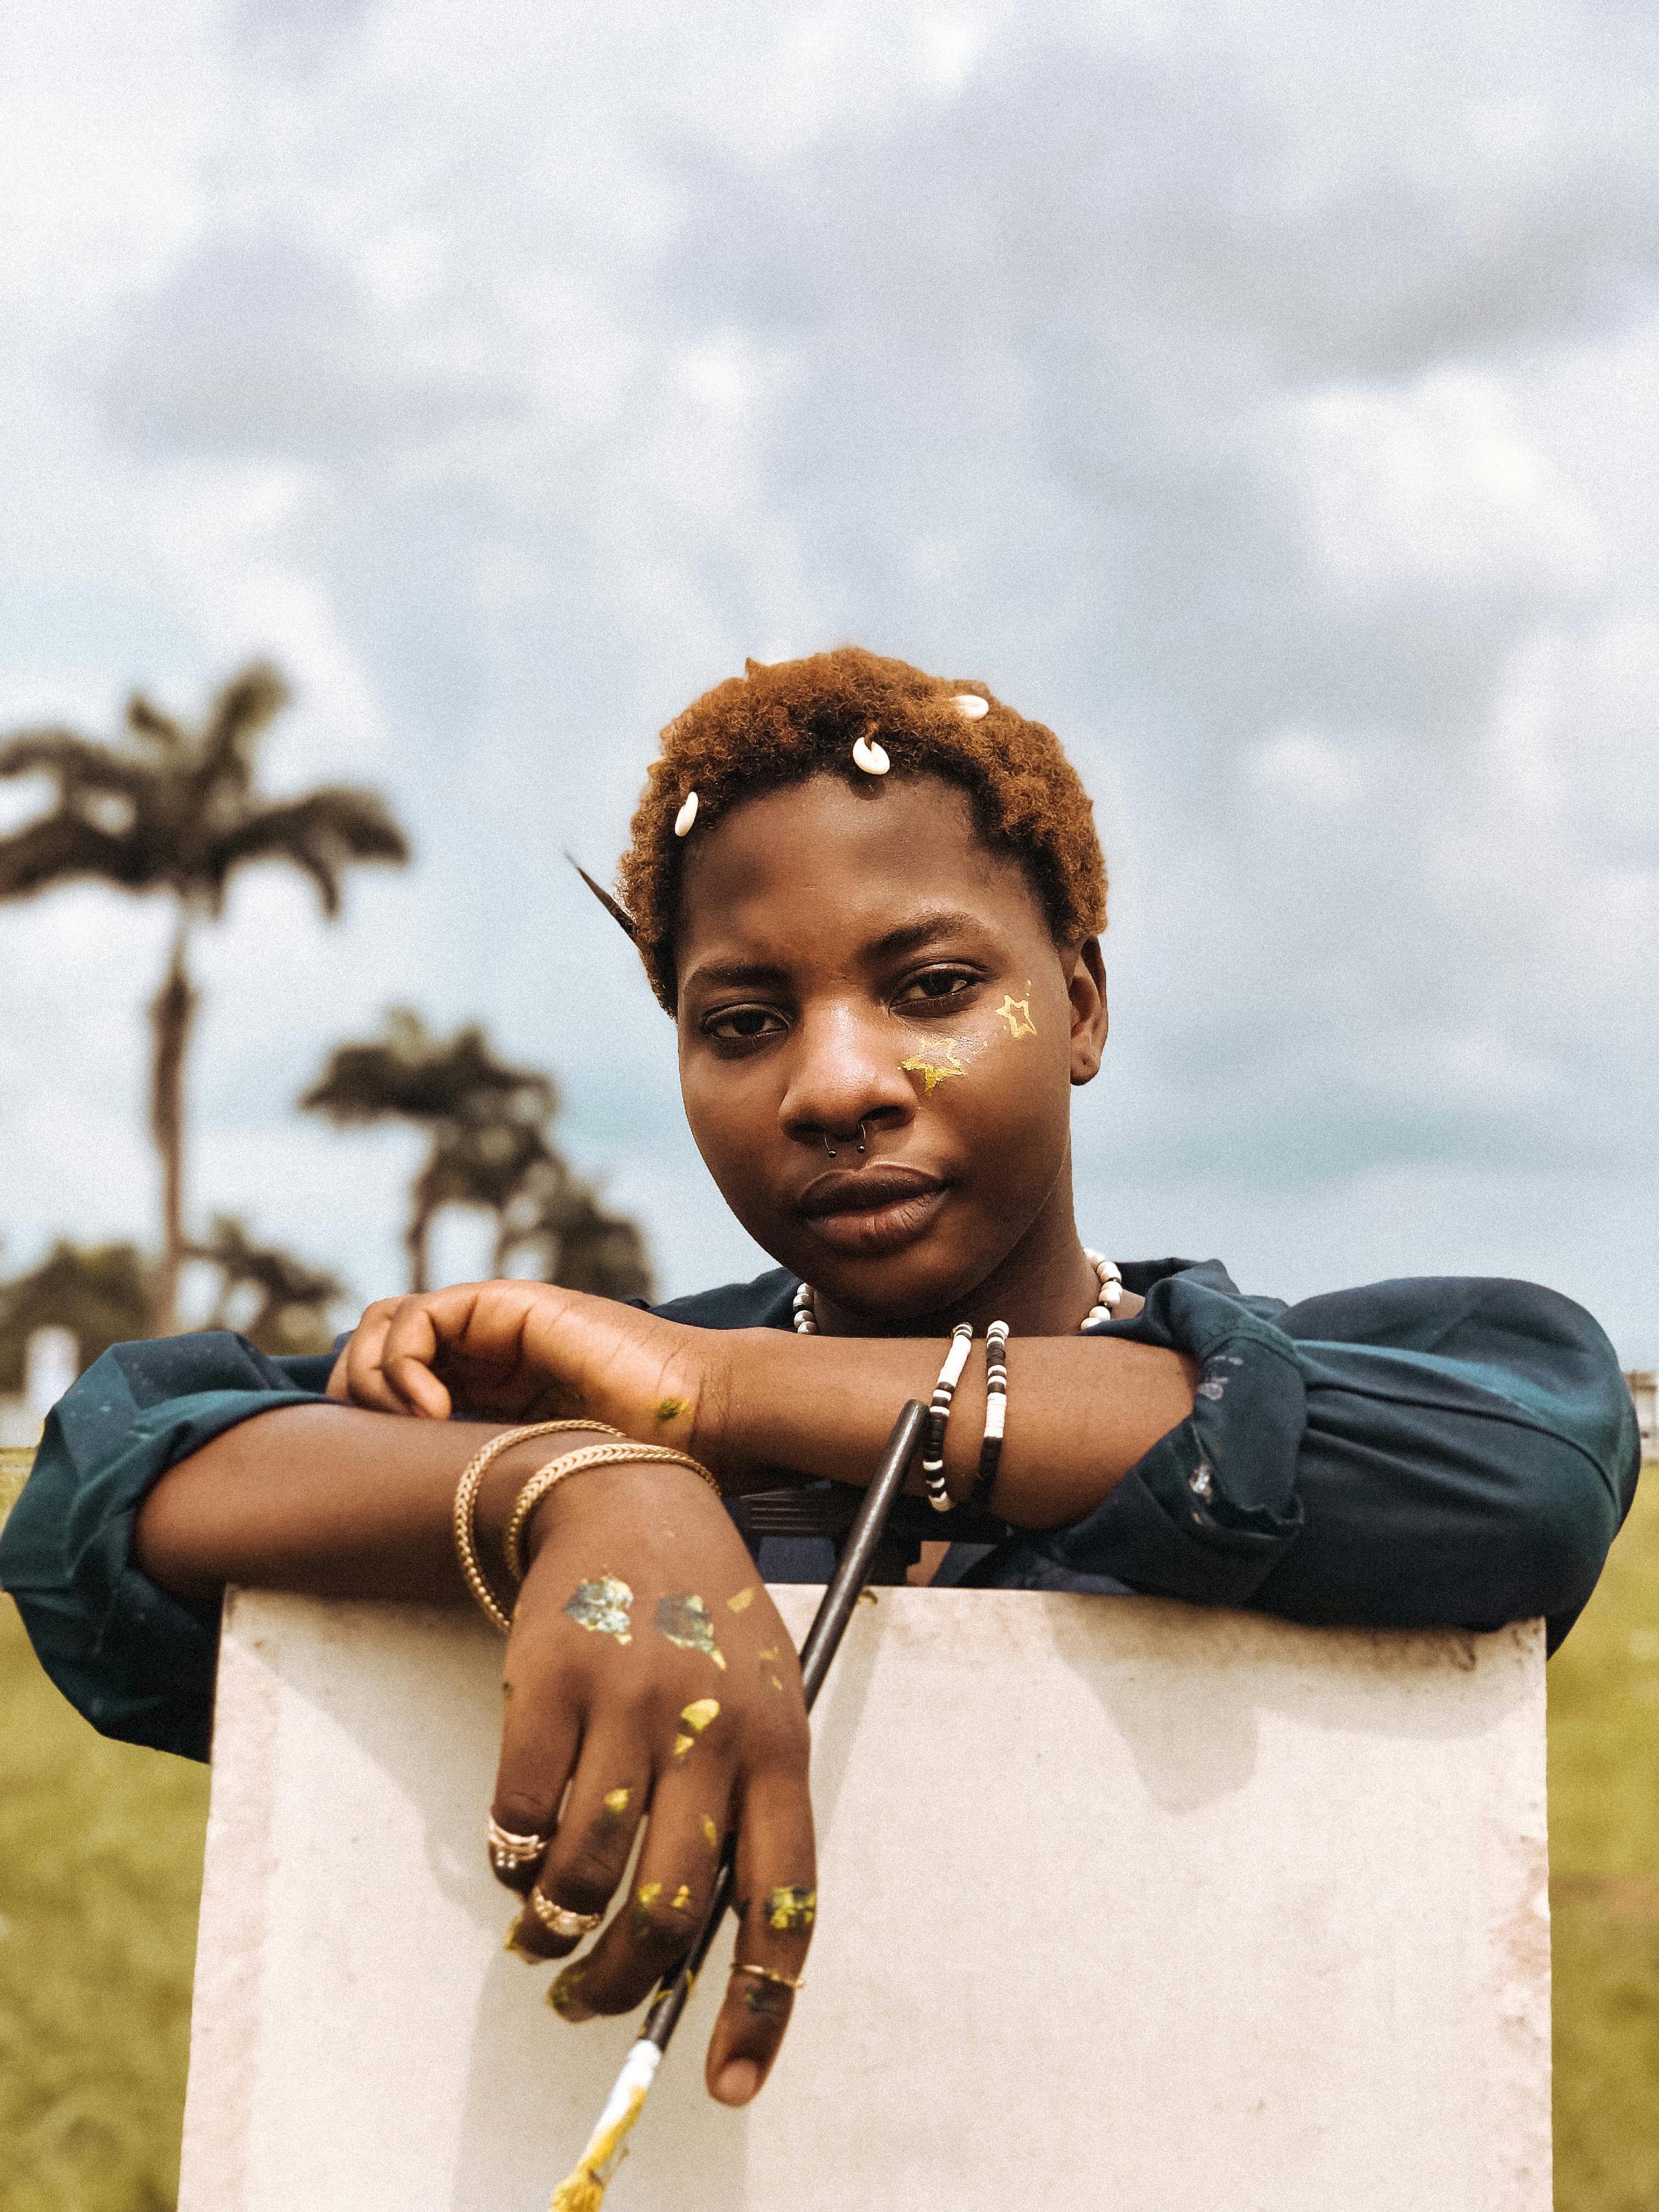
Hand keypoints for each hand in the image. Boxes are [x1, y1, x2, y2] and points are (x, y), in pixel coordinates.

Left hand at [328, 1280, 725, 1470]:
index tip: (380, 1478)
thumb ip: (479, 1483)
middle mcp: (481, 1353)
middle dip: (354, 1399)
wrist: (704, 1419)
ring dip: (375, 1379)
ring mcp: (492, 1324)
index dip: (363, 1425)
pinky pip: (419, 1318)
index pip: (385, 1388)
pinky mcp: (507, 1305)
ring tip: (413, 1425)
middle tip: (378, 1450)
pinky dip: (406, 1363)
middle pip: (371, 1351)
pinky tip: (435, 1410)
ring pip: (384, 1325)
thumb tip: (398, 1537)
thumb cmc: (640, 1466)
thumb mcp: (532, 1482)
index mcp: (484, 1394)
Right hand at [487, 1458, 814, 2105]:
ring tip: (541, 1932)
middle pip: (668, 1908)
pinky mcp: (551, 1679)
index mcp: (781, 1747)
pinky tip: (517, 1854)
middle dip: (618, 1984)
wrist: (633, 1506)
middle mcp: (713, 1729)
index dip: (757, 2008)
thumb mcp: (755, 1704)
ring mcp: (629, 1702)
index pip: (785, 1903)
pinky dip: (511, 1861)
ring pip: (584, 1873)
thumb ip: (735, 1812)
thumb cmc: (704, 1627)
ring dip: (552, 1930)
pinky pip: (519, 1816)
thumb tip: (686, 1954)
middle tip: (585, 2002)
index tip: (725, 2082)